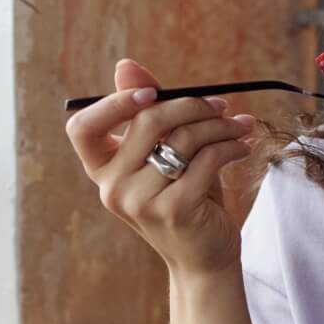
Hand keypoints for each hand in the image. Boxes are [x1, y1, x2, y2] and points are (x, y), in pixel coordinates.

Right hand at [64, 59, 254, 277]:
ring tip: (238, 127)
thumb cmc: (184, 196)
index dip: (113, 102)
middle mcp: (112, 187)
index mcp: (101, 170)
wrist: (203, 258)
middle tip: (221, 106)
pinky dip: (231, 147)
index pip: (81, 127)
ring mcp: (140, 201)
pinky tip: (242, 148)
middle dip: (193, 105)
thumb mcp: (162, 152)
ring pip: (184, 137)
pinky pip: (206, 159)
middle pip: (148, 120)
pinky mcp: (173, 209)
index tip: (151, 94)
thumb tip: (125, 65)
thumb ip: (144, 111)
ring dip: (220, 126)